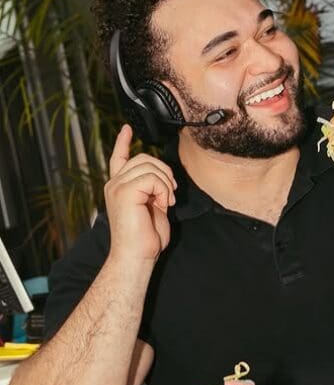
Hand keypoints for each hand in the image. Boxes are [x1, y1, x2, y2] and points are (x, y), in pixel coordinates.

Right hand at [104, 125, 176, 262]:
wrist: (137, 256)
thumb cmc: (146, 238)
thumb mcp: (152, 206)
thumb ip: (152, 188)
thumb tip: (164, 177)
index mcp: (119, 187)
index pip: (119, 158)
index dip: (123, 142)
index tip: (127, 128)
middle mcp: (114, 184)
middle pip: (144, 158)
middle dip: (164, 172)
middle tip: (169, 195)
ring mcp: (117, 186)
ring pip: (150, 165)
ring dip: (165, 183)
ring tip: (164, 202)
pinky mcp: (124, 191)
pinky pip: (153, 177)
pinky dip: (163, 190)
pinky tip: (162, 204)